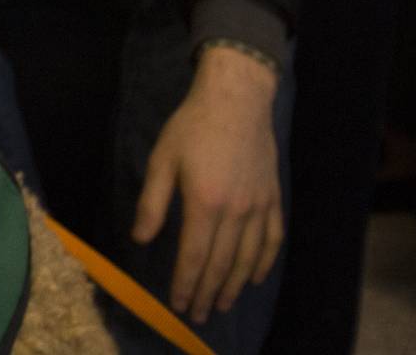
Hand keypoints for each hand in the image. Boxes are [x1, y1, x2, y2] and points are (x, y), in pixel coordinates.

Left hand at [133, 45, 283, 322]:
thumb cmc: (192, 127)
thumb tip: (141, 238)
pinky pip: (273, 238)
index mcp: (205, 203)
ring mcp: (259, 206)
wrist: (236, 100)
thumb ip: (152, 203)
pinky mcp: (273, 197)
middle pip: (223, 263)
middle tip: (199, 315)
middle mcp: (236, 211)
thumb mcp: (162, 160)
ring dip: (236, 285)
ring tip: (224, 304)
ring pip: (249, 257)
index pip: (195, 256)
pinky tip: (256, 277)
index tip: (179, 304)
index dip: (187, 283)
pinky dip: (265, 262)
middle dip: (209, 292)